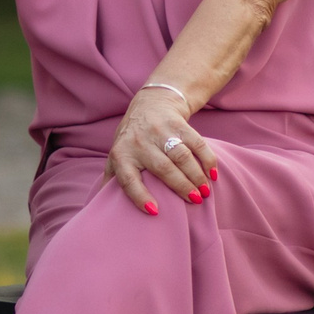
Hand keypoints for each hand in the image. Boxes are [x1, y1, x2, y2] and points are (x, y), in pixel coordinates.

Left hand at [105, 86, 216, 213]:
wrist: (151, 102)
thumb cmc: (132, 137)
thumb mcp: (117, 154)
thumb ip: (112, 178)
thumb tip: (102, 206)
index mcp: (121, 154)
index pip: (128, 179)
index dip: (139, 196)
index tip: (154, 211)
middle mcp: (139, 142)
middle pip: (162, 168)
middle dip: (181, 187)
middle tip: (195, 201)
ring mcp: (160, 131)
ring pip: (181, 156)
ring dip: (196, 176)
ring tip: (205, 192)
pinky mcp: (179, 123)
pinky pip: (197, 143)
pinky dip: (207, 159)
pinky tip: (212, 174)